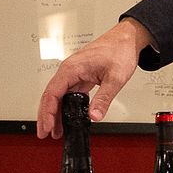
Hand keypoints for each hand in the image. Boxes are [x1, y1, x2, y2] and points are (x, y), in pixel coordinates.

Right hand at [36, 16, 152, 138]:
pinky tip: (65, 117)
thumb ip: (104, 98)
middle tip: (45, 133)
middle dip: (46, 116)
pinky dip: (64, 106)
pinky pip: (67, 93)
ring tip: (54, 130)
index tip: (48, 126)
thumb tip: (94, 115)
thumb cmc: (119, 51)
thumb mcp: (115, 78)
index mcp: (72, 68)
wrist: (126, 39)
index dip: (48, 112)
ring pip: (58, 96)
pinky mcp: (80, 76)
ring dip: (54, 113)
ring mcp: (73, 73)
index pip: (52, 93)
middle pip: (50, 96)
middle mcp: (69, 70)